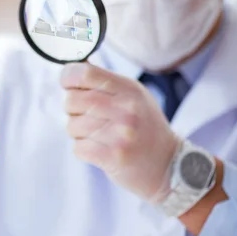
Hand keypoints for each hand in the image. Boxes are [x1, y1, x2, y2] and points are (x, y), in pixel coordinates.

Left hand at [60, 63, 180, 202]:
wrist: (169, 165)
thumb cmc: (144, 127)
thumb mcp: (134, 96)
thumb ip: (105, 82)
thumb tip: (72, 70)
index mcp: (129, 89)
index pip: (85, 73)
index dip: (67, 77)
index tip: (67, 84)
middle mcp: (126, 109)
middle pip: (72, 100)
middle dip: (72, 109)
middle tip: (86, 116)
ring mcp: (120, 134)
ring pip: (72, 126)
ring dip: (78, 133)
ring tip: (99, 136)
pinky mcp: (113, 156)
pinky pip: (78, 148)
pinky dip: (83, 150)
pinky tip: (100, 149)